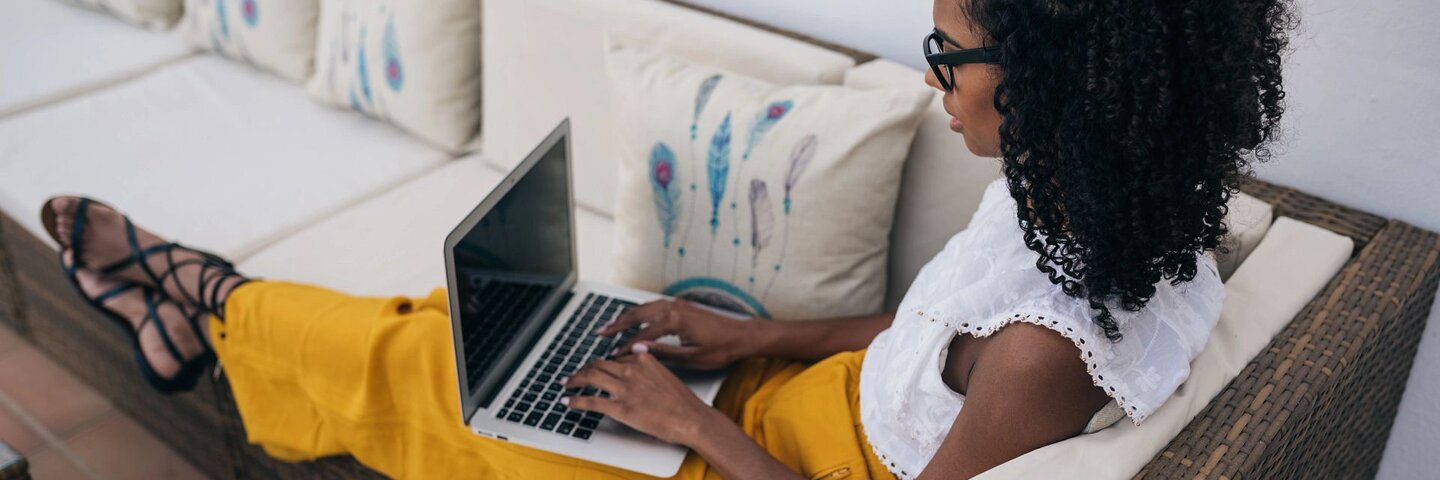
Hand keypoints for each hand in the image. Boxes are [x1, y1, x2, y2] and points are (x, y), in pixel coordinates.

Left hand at [562, 346, 721, 444]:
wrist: (691, 418)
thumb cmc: (682, 401)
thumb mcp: (666, 373)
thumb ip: (649, 364)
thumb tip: (638, 354)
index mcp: (643, 359)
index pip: (615, 357)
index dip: (602, 363)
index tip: (596, 367)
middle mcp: (631, 369)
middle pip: (598, 364)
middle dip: (584, 368)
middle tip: (576, 374)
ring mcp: (624, 388)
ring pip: (590, 377)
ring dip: (575, 380)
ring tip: (568, 383)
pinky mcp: (620, 408)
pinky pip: (591, 401)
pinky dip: (576, 401)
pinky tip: (568, 402)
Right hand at [598, 299, 759, 370]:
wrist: (741, 336)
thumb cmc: (721, 349)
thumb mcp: (690, 357)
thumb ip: (662, 352)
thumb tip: (637, 350)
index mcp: (675, 321)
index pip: (641, 334)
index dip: (625, 346)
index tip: (612, 355)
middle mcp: (673, 307)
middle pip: (637, 314)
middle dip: (617, 325)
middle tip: (600, 334)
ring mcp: (677, 304)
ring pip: (644, 308)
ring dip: (626, 317)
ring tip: (610, 327)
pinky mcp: (681, 305)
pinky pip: (653, 306)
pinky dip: (639, 313)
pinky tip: (632, 319)